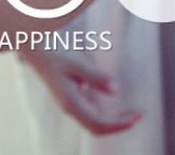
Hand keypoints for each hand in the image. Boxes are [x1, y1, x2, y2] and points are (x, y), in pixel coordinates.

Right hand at [22, 47, 140, 134]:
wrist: (34, 47)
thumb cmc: (54, 53)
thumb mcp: (76, 62)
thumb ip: (95, 77)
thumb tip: (116, 90)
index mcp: (71, 103)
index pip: (98, 125)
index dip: (118, 125)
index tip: (136, 117)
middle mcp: (70, 107)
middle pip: (98, 126)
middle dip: (119, 124)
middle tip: (140, 114)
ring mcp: (70, 103)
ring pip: (95, 120)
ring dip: (114, 118)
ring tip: (133, 111)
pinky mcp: (71, 96)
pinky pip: (92, 110)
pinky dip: (106, 110)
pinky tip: (115, 98)